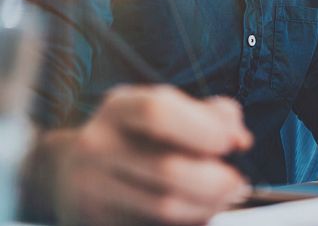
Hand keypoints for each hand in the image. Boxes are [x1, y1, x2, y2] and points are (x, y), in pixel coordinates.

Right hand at [49, 85, 252, 225]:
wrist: (72, 175)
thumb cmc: (141, 138)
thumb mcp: (171, 113)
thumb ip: (213, 116)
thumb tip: (240, 139)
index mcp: (119, 108)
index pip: (158, 111)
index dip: (203, 128)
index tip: (231, 144)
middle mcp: (97, 146)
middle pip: (168, 169)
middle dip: (216, 181)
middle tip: (237, 183)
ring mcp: (90, 189)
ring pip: (164, 208)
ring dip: (207, 207)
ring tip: (223, 199)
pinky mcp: (95, 222)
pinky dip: (188, 222)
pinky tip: (197, 213)